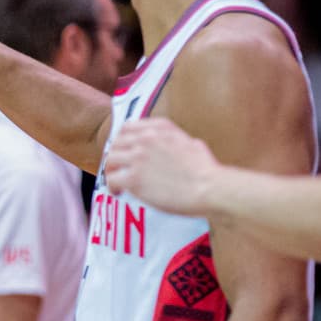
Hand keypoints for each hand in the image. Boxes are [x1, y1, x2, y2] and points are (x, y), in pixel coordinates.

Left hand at [103, 118, 219, 216]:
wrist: (210, 187)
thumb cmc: (207, 171)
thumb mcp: (192, 143)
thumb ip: (176, 140)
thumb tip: (176, 146)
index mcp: (160, 128)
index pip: (127, 127)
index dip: (122, 141)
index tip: (124, 152)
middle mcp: (146, 138)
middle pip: (116, 144)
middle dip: (116, 158)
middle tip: (119, 170)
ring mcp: (138, 157)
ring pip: (110, 160)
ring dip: (112, 172)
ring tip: (117, 184)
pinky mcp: (134, 178)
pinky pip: (112, 179)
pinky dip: (112, 187)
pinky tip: (119, 193)